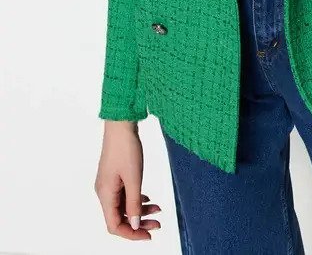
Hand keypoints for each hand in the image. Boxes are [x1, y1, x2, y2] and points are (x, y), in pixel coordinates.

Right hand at [95, 121, 161, 239]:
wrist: (121, 124)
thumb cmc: (126, 148)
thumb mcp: (134, 178)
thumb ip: (134, 204)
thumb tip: (135, 224)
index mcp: (105, 194)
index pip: (114, 225)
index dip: (131, 234)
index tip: (148, 235)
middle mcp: (104, 192)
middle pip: (120, 217)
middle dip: (139, 223)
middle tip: (157, 224)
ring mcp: (109, 184)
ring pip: (123, 206)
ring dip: (140, 210)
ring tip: (157, 210)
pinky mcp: (114, 177)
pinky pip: (124, 195)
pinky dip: (136, 199)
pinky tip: (148, 199)